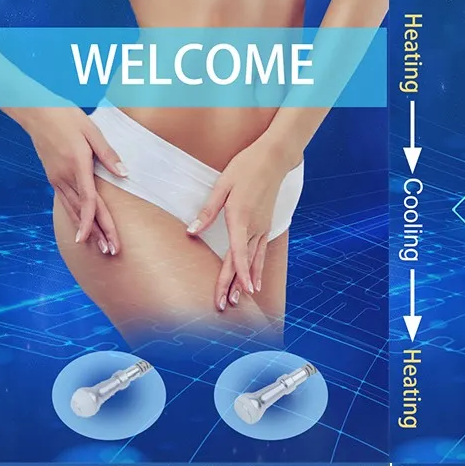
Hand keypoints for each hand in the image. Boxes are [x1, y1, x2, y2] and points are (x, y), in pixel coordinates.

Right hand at [29, 101, 120, 252]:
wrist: (38, 112)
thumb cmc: (66, 116)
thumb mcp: (91, 130)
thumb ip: (107, 154)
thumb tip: (124, 173)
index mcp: (77, 165)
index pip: (89, 201)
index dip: (97, 222)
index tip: (104, 239)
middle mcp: (65, 177)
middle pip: (83, 212)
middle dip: (98, 233)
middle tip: (110, 251)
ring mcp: (57, 179)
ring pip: (73, 211)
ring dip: (87, 231)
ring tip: (99, 247)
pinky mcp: (54, 178)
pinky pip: (66, 203)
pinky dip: (76, 218)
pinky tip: (82, 230)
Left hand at [189, 114, 298, 309]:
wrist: (273, 159)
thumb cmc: (245, 168)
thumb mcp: (222, 185)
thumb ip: (207, 211)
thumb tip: (191, 231)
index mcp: (240, 218)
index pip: (237, 253)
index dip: (235, 275)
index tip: (233, 293)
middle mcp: (253, 228)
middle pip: (241, 263)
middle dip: (233, 286)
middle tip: (225, 306)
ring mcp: (261, 229)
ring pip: (252, 262)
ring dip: (245, 283)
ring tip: (238, 301)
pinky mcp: (265, 227)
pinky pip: (260, 254)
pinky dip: (257, 270)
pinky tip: (255, 285)